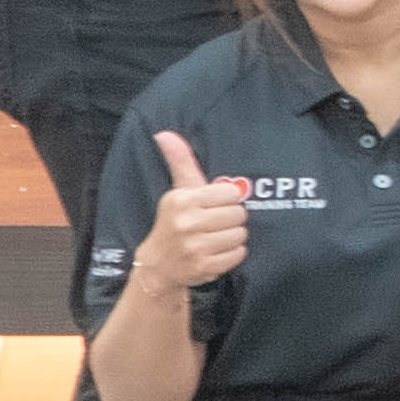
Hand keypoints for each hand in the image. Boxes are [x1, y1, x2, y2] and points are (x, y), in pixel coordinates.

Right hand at [136, 130, 250, 292]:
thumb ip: (180, 161)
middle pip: (239, 214)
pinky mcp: (205, 267)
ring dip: (233, 236)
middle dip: (232, 218)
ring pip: (241, 234)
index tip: (215, 204)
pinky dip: (233, 253)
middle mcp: (187, 224)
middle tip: (216, 222)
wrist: (158, 264)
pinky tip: (216, 251)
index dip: (227, 199)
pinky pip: (239, 254)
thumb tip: (164, 133)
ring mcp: (195, 248)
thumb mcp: (178, 191)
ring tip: (215, 237)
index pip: (231, 193)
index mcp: (183, 201)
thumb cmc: (175, 220)